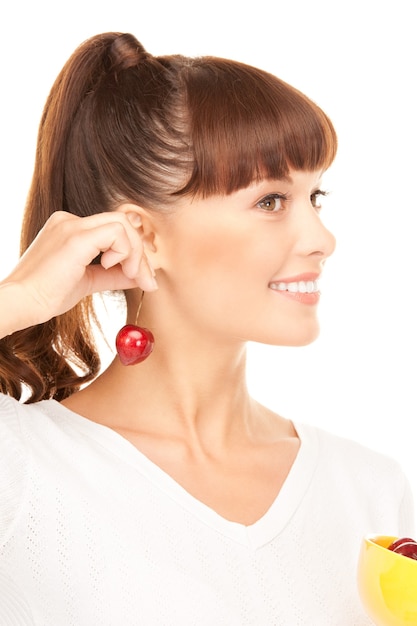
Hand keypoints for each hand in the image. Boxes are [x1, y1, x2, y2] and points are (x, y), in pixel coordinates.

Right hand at [0, 211, 157, 333]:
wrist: (21, 302)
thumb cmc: (47, 294)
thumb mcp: (88, 281)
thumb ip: (114, 275)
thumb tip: (140, 277)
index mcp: (69, 228)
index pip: (113, 228)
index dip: (133, 250)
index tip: (142, 276)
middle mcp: (70, 221)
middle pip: (122, 223)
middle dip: (141, 253)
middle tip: (146, 281)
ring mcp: (71, 225)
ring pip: (122, 224)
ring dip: (136, 253)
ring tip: (131, 276)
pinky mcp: (76, 237)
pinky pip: (116, 232)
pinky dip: (125, 251)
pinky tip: (112, 267)